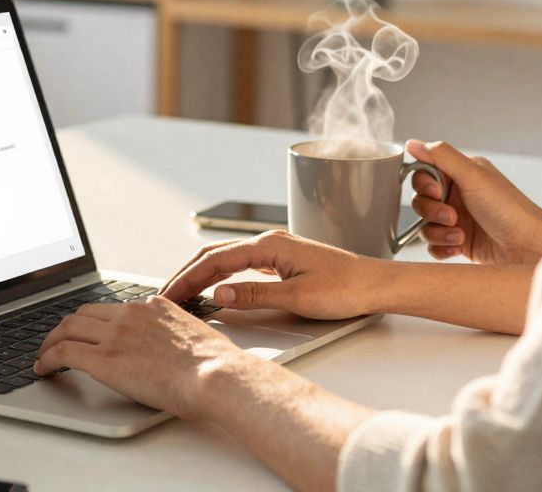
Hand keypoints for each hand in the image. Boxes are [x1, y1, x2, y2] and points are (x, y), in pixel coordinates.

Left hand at [33, 297, 261, 418]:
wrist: (215, 375)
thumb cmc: (215, 365)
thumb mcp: (195, 337)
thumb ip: (176, 336)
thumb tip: (175, 350)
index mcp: (154, 306)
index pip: (112, 308)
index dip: (94, 321)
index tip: (87, 331)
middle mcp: (131, 314)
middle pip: (84, 313)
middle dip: (67, 327)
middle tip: (58, 341)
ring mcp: (115, 334)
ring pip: (68, 328)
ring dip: (51, 341)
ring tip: (44, 355)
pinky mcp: (103, 358)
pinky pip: (63, 352)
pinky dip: (47, 358)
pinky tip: (43, 368)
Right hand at [159, 230, 383, 319]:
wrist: (377, 285)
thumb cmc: (346, 289)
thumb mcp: (297, 298)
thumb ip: (254, 296)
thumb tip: (218, 293)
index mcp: (269, 245)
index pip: (215, 261)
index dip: (188, 279)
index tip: (169, 295)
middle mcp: (269, 243)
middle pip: (216, 256)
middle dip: (188, 275)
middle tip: (165, 296)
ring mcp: (276, 251)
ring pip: (227, 260)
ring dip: (203, 275)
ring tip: (182, 293)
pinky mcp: (283, 262)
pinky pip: (242, 266)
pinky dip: (222, 276)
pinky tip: (215, 288)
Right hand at [406, 140, 541, 264]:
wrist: (528, 247)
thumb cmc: (509, 210)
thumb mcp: (473, 176)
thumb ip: (441, 157)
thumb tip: (412, 143)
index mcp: (461, 174)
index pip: (424, 173)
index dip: (425, 185)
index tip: (438, 192)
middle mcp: (458, 195)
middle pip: (420, 200)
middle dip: (432, 211)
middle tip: (453, 216)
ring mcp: (457, 219)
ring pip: (425, 224)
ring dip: (438, 232)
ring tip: (459, 234)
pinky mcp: (458, 241)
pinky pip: (432, 244)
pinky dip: (441, 247)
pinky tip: (457, 247)